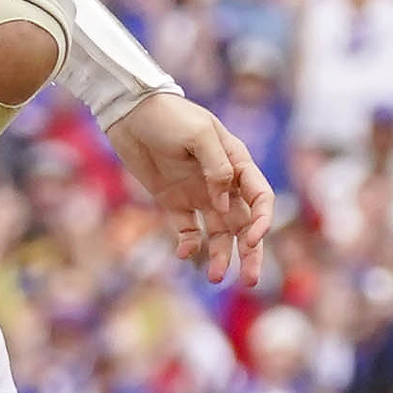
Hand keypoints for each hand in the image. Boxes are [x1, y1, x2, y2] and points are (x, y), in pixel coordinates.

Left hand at [110, 92, 275, 281]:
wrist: (130, 112)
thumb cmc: (170, 116)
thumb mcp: (199, 134)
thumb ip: (218, 169)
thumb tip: (224, 205)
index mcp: (238, 164)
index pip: (260, 199)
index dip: (261, 222)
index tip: (251, 240)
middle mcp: (223, 184)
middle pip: (245, 225)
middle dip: (251, 253)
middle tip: (251, 281)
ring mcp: (199, 194)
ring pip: (219, 234)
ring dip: (221, 256)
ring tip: (216, 279)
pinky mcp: (174, 202)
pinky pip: (188, 230)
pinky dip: (190, 245)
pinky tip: (185, 254)